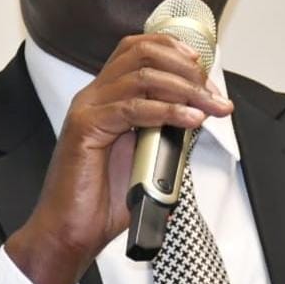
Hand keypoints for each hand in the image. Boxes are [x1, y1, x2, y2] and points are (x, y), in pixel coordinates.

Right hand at [5, 34, 233, 283]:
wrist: (71, 233)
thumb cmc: (103, 203)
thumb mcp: (146, 159)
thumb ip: (167, 135)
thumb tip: (199, 119)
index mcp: (107, 97)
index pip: (139, 49)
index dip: (176, 51)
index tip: (207, 74)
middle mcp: (94, 95)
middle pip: (143, 53)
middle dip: (187, 70)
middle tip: (213, 95)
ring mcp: (88, 109)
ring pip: (142, 76)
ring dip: (185, 89)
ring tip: (210, 107)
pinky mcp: (86, 128)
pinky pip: (132, 107)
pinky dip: (167, 111)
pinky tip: (191, 120)